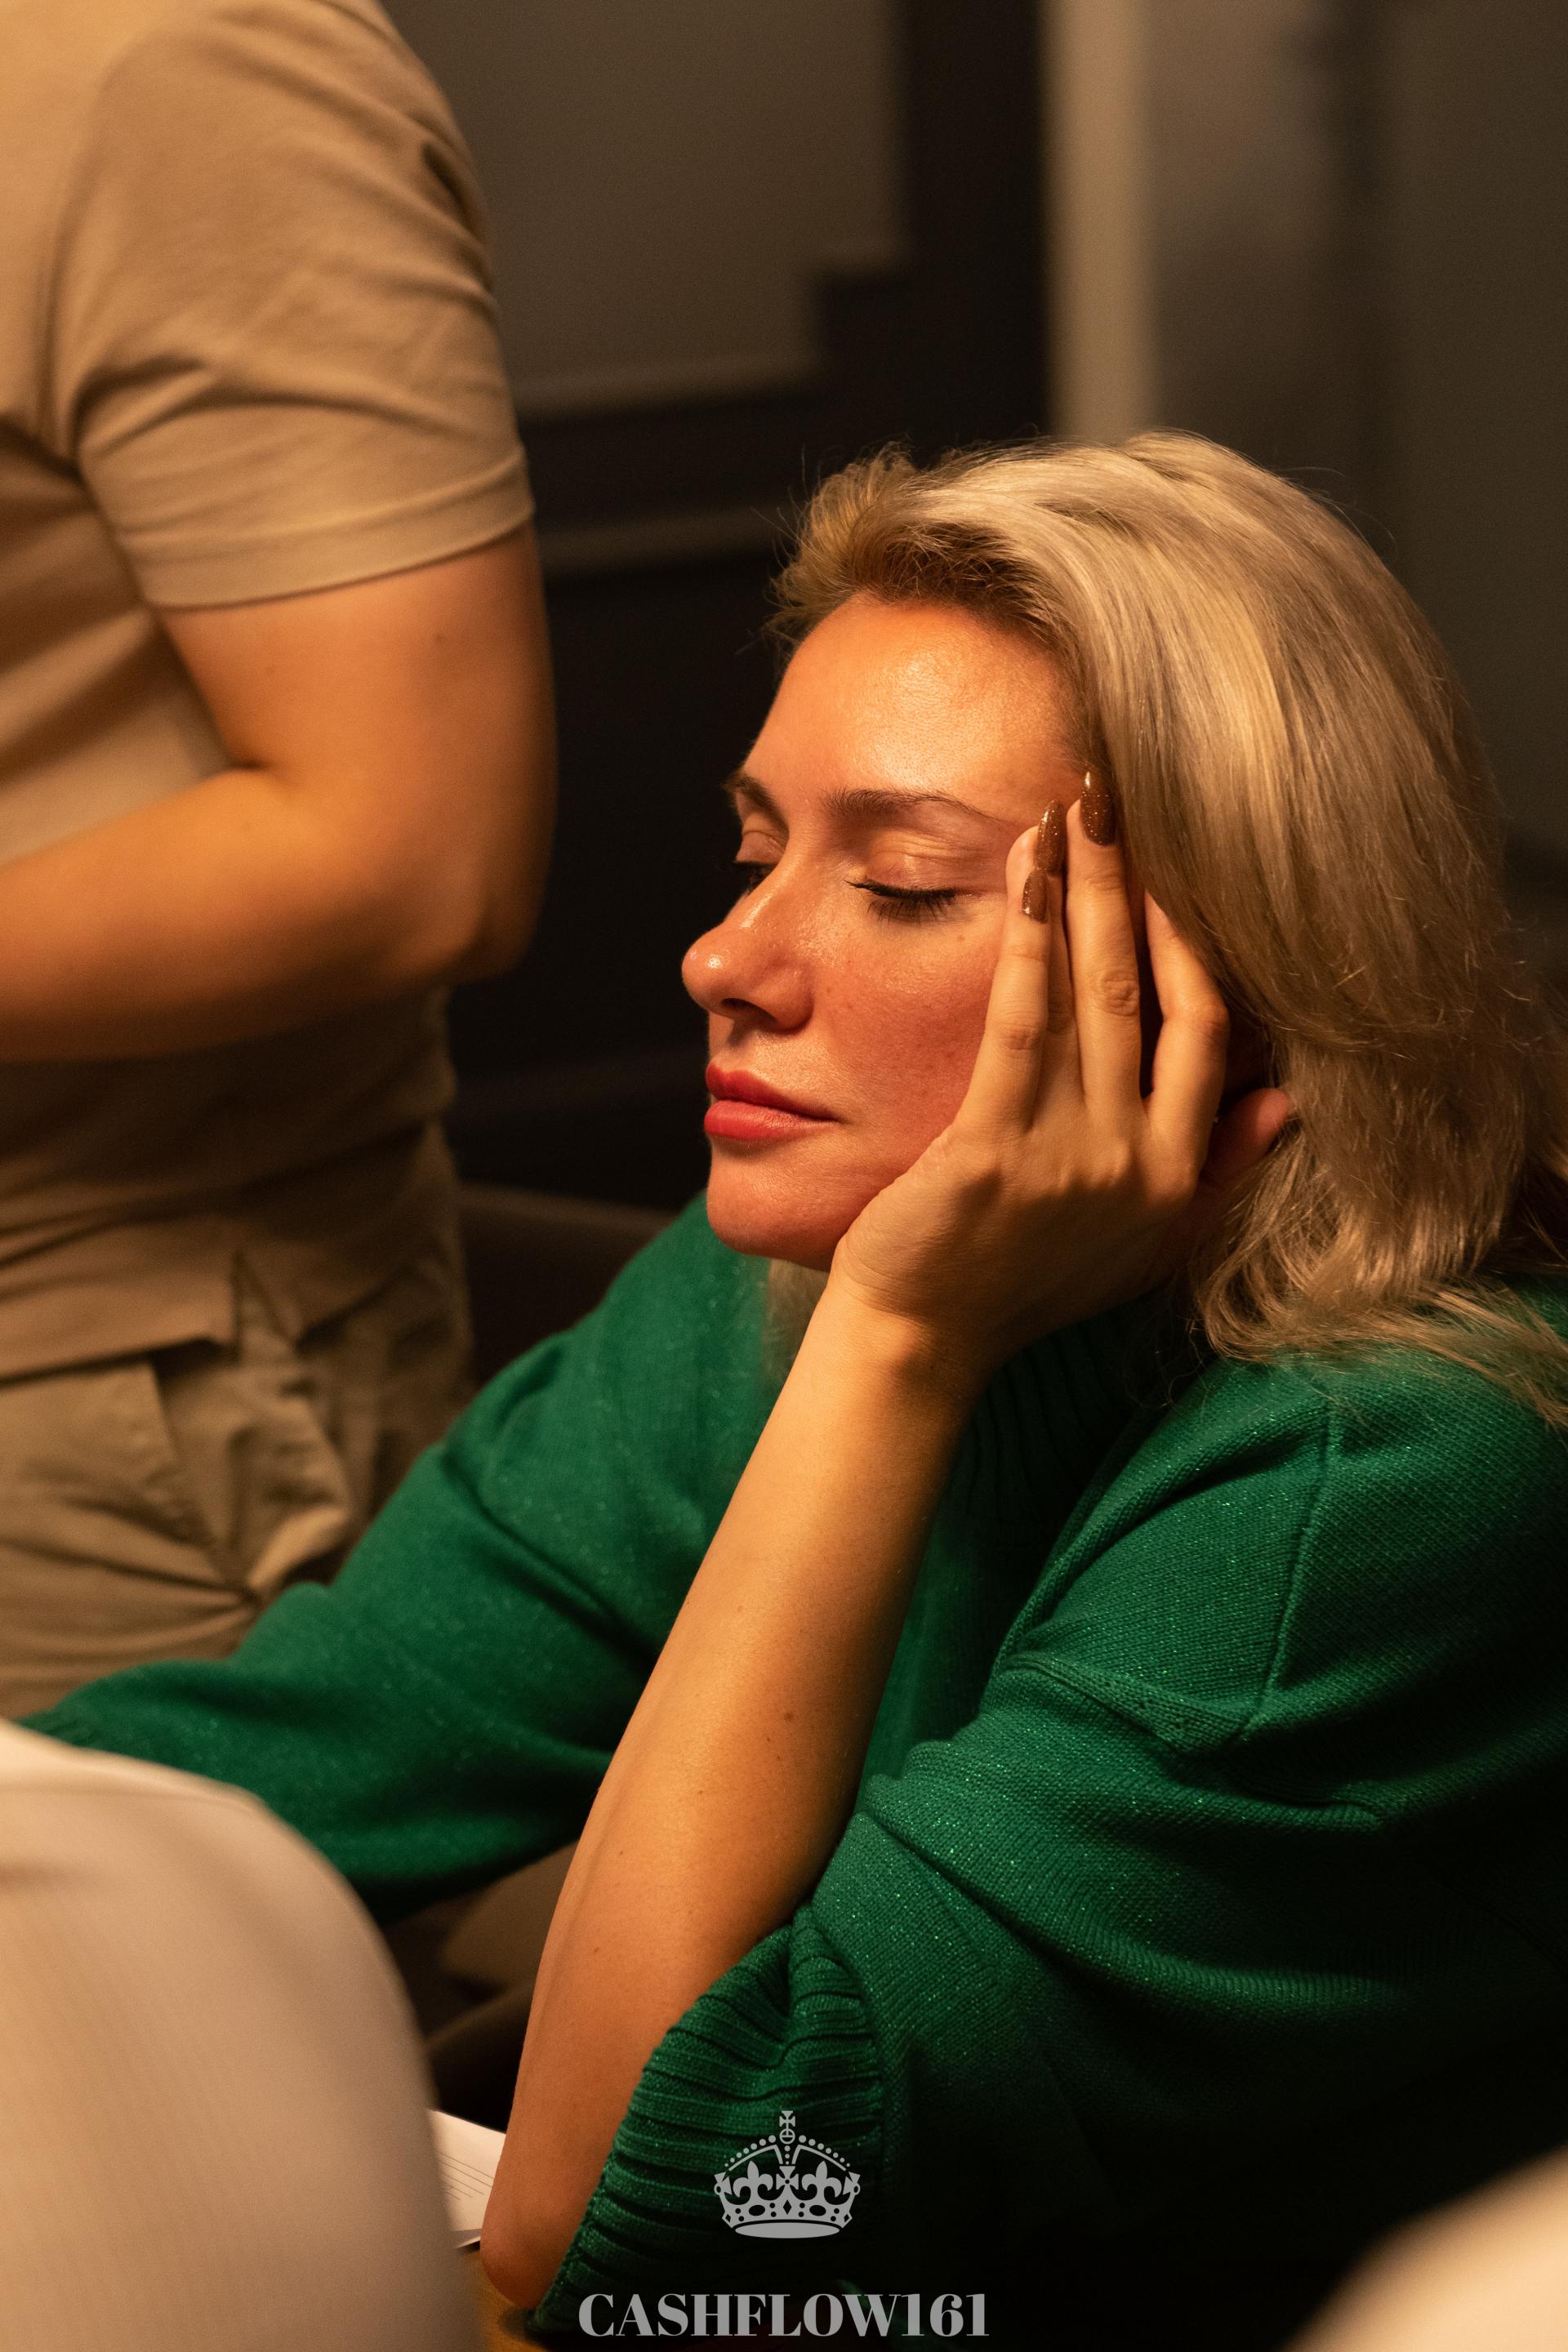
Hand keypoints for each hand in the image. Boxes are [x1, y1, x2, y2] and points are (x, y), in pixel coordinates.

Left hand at [827, 795, 1294, 1390]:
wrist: (925, 1337)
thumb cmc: (1025, 1284)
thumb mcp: (1144, 1243)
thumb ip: (1217, 1171)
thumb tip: (1286, 1101)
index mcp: (1175, 1176)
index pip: (1208, 1033)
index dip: (1195, 943)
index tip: (1174, 871)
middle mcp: (1135, 1161)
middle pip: (1149, 993)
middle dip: (1135, 887)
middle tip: (1115, 797)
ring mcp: (1068, 1156)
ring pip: (1091, 995)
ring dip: (1081, 893)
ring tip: (1068, 811)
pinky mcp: (993, 1150)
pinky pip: (1020, 1025)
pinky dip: (1027, 944)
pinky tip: (1024, 877)